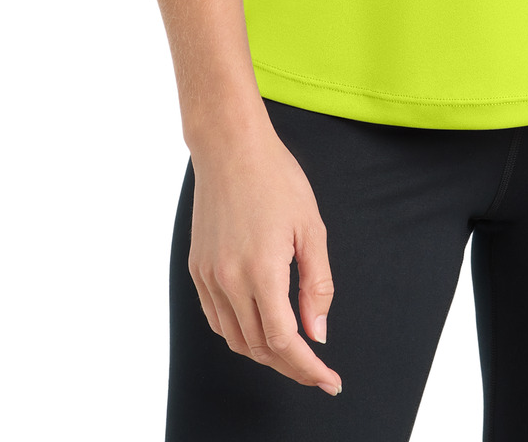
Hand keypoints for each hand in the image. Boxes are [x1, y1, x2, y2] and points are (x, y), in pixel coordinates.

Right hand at [187, 116, 341, 395]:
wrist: (230, 147)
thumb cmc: (277, 179)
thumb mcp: (311, 228)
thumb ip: (317, 285)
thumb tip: (317, 333)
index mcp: (262, 270)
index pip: (284, 341)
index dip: (307, 367)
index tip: (330, 380)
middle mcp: (229, 280)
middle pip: (259, 347)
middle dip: (291, 366)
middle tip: (317, 370)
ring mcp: (208, 276)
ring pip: (235, 339)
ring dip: (264, 354)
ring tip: (293, 353)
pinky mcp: (197, 269)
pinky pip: (217, 319)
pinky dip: (239, 334)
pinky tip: (260, 328)